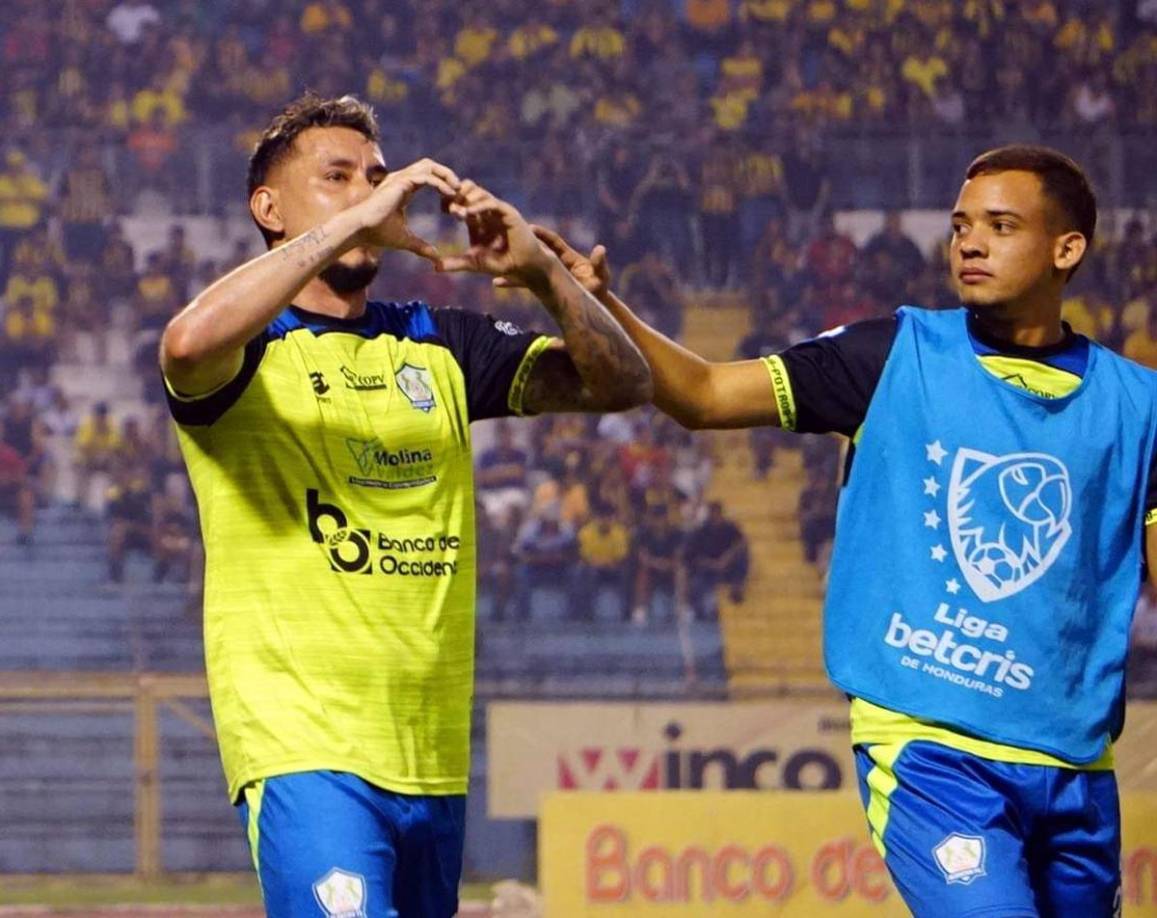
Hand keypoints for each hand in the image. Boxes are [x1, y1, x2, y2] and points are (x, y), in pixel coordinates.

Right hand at [350, 158, 460, 262]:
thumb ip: (421, 246)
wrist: (360, 230)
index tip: (454, 198)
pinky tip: (449, 194)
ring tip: (457, 189)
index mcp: (403, 188)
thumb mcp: (405, 240)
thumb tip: (435, 257)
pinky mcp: (399, 182)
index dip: (442, 183)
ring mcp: (400, 178)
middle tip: (460, 189)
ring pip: (429, 166)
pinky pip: (426, 177)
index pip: (427, 176)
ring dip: (446, 175)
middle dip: (447, 174)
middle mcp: (401, 179)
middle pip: (429, 165)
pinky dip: (440, 183)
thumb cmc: (377, 233)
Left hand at [438, 181, 553, 286]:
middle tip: (447, 208)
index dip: (450, 201)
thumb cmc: (502, 263)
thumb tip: (435, 268)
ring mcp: (498, 210)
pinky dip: (479, 206)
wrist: (524, 266)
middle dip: (457, 196)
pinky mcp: (508, 213)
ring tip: (456, 213)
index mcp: (478, 218)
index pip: (461, 201)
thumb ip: (456, 263)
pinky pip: (492, 203)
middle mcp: (488, 210)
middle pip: (469, 190)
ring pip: (480, 193)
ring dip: (467, 200)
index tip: (442, 209)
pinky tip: (468, 214)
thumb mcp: (474, 262)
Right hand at [496, 225, 611, 300]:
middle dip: (520, 242)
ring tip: (493, 258)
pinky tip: (495, 281)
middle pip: (534, 248)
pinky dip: (510, 280)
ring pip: (524, 265)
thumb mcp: (600, 276)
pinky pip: (522, 281)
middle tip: (503, 235)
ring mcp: (545, 272)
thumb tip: (601, 249)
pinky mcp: (539, 284)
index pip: (552, 241)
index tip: (530, 227)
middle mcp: (553, 261)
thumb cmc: (598, 288)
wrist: (592, 304)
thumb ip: (599, 263)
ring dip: (509, 262)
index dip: (542, 234)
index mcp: (567, 256)